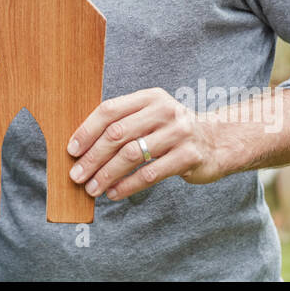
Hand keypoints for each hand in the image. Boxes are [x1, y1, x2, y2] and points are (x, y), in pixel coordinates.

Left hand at [67, 89, 232, 200]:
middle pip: (117, 134)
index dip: (87, 130)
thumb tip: (81, 146)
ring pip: (131, 155)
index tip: (72, 150)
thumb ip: (123, 122)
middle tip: (76, 175)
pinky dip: (127, 185)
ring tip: (92, 188)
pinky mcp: (188, 156)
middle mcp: (164, 111)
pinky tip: (114, 193)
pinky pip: (150, 174)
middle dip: (92, 157)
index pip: (110, 110)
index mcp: (150, 97)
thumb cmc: (172, 131)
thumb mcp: (151, 116)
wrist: (218, 142)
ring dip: (107, 174)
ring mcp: (178, 133)